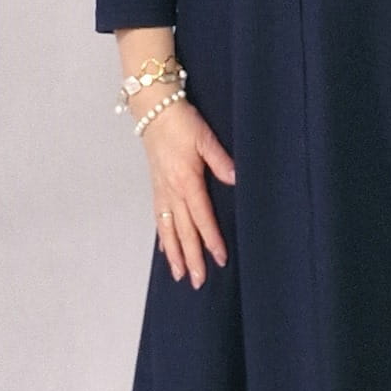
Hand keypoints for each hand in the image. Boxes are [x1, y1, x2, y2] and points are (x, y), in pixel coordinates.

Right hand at [138, 95, 235, 287]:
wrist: (153, 109)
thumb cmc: (181, 122)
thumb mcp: (205, 137)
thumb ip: (221, 161)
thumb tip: (237, 179)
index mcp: (186, 181)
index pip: (202, 217)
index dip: (211, 240)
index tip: (220, 258)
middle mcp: (172, 191)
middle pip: (183, 231)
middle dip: (191, 257)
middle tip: (199, 281)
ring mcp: (161, 191)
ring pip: (168, 229)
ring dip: (174, 254)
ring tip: (180, 275)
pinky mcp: (156, 188)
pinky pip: (160, 218)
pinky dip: (163, 236)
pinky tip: (166, 250)